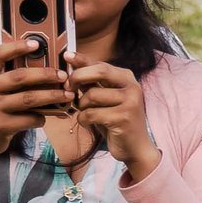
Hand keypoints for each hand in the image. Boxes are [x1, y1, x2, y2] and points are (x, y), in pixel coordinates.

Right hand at [0, 38, 71, 182]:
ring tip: (67, 95)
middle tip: (63, 75)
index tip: (36, 43)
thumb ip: (6, 78)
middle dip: (45, 74)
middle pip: (20, 77)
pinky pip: (29, 119)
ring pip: (28, 98)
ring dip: (51, 96)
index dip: (17, 46)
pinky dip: (41, 117)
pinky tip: (46, 117)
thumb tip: (43, 66)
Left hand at [70, 56, 159, 181]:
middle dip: (78, 77)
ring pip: (92, 95)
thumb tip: (72, 69)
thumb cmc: (116, 121)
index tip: (67, 55)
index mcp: (127, 78)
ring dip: (81, 106)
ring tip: (86, 113)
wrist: (135, 147)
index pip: (101, 64)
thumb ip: (93, 84)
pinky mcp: (123, 118)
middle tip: (68, 88)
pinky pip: (91, 114)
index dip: (82, 59)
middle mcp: (132, 87)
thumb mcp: (105, 99)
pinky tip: (89, 123)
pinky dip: (83, 120)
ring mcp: (130, 102)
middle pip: (99, 72)